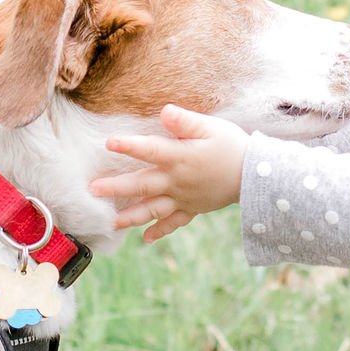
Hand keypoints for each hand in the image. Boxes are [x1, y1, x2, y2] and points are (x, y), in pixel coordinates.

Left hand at [91, 105, 247, 243]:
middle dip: (116, 187)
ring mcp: (184, 198)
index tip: (108, 143)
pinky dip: (160, 231)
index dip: (129, 146)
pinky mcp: (193, 208)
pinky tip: (146, 238)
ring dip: (131, 216)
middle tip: (93, 190)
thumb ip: (186, 122)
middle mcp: (177, 181)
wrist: (257, 175)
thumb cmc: (233, 146)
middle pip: (142, 184)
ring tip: (112, 222)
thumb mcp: (212, 128)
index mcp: (181, 157)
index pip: (150, 150)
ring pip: (153, 209)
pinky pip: (174, 222)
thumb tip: (165, 112)